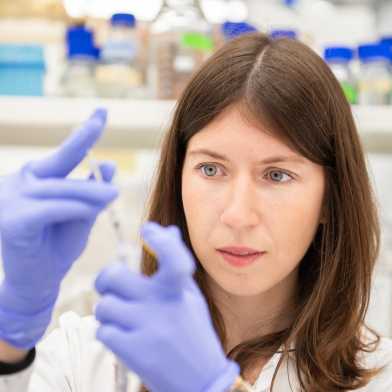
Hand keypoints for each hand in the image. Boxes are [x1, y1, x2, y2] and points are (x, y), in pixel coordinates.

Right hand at [0, 109, 117, 348]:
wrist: (38, 282)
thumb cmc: (60, 246)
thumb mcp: (83, 214)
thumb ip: (92, 191)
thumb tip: (107, 165)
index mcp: (36, 178)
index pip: (64, 153)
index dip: (84, 133)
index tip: (103, 111)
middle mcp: (19, 182)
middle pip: (64, 172)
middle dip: (92, 182)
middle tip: (115, 190)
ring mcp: (10, 199)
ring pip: (61, 190)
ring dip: (89, 195)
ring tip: (112, 196)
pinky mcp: (11, 220)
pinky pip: (51, 208)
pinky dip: (73, 209)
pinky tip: (87, 211)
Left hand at [94, 222, 239, 391]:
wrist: (199, 381)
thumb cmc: (193, 332)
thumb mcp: (189, 295)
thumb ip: (175, 264)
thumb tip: (168, 229)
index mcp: (178, 290)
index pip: (173, 257)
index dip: (160, 239)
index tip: (147, 230)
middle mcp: (162, 305)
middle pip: (113, 277)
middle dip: (107, 280)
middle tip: (111, 285)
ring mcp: (147, 329)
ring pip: (104, 306)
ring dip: (109, 312)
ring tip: (124, 319)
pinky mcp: (133, 352)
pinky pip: (103, 331)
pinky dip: (109, 333)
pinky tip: (125, 337)